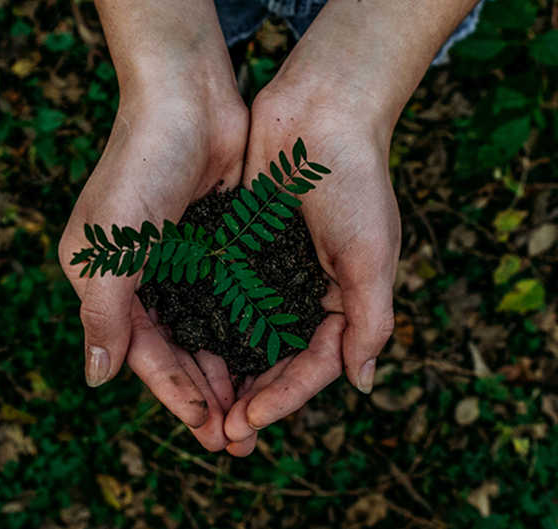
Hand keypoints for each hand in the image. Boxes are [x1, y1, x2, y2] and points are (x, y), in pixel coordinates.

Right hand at [59, 87, 248, 450]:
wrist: (188, 100)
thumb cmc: (140, 167)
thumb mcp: (109, 246)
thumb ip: (103, 314)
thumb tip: (97, 379)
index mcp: (108, 282)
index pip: (143, 353)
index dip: (174, 393)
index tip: (207, 427)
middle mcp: (144, 278)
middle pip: (178, 351)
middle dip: (206, 394)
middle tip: (237, 438)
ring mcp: (183, 263)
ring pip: (207, 332)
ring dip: (229, 372)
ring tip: (256, 411)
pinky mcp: (217, 247)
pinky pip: (232, 301)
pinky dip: (246, 332)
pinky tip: (268, 359)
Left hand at [223, 85, 400, 455]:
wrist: (321, 112)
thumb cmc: (356, 182)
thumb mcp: (372, 256)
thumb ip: (370, 321)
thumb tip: (362, 384)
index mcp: (343, 301)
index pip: (314, 365)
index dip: (284, 398)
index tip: (248, 422)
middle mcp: (306, 293)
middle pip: (276, 360)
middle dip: (251, 398)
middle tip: (220, 434)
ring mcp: (272, 272)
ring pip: (245, 336)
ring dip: (225, 372)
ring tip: (200, 407)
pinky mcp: (242, 249)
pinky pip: (223, 296)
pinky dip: (207, 325)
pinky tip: (185, 349)